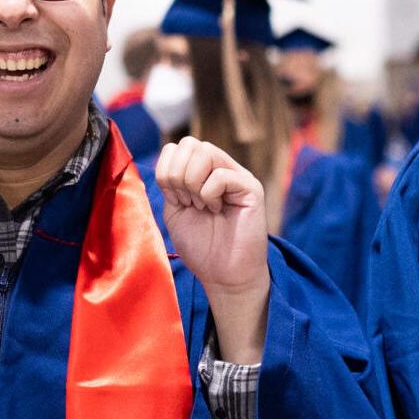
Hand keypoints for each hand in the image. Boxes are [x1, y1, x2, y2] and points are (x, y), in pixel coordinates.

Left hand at [157, 137, 269, 360]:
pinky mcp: (251, 189)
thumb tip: (168, 156)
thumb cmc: (202, 246)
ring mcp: (237, 176)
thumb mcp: (175, 210)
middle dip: (177, 174)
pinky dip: (209, 195)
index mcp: (202, 173)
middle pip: (190, 143)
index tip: (174, 199)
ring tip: (201, 206)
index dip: (167, 170)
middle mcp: (221, 168)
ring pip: (205, 151)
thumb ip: (170, 182)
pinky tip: (216, 211)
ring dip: (192, 182)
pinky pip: (221, 175)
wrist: (223, 275)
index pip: (177, 147)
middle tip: (186, 202)